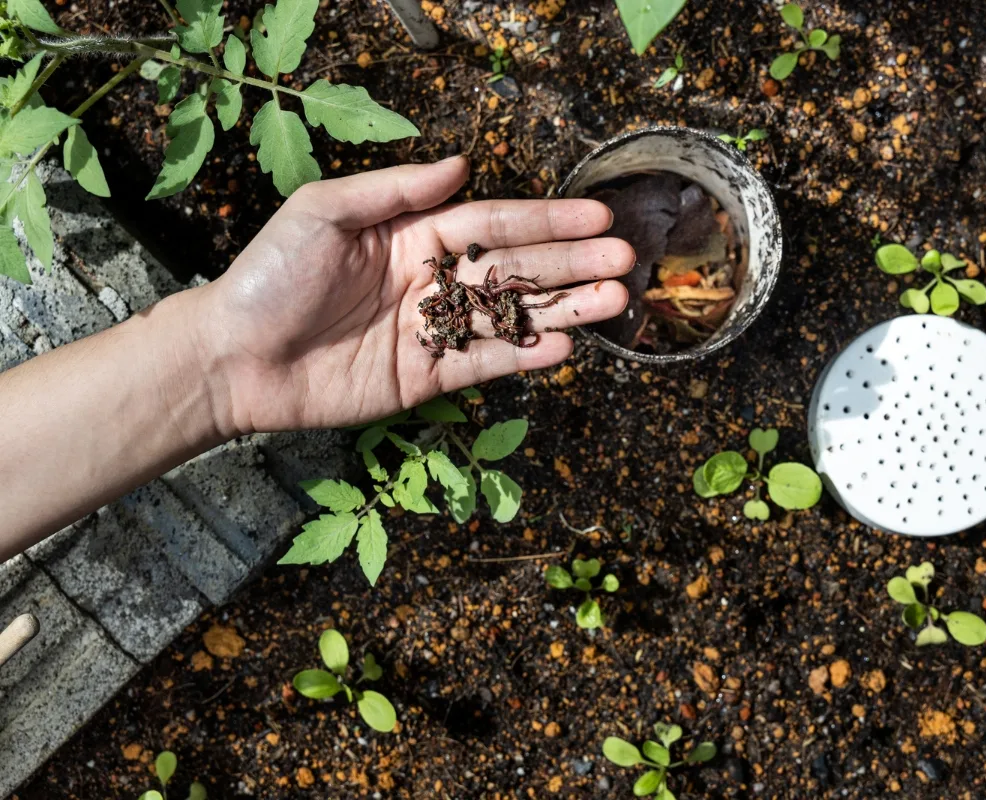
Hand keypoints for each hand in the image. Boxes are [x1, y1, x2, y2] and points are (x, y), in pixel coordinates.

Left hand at [194, 157, 633, 434]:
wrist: (231, 359)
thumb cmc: (269, 276)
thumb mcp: (324, 212)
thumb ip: (397, 192)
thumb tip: (461, 165)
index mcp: (414, 236)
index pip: (495, 223)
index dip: (547, 221)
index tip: (596, 218)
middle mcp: (432, 280)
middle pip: (517, 269)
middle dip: (572, 265)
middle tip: (625, 263)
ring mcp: (432, 330)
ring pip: (511, 318)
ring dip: (565, 310)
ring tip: (614, 303)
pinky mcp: (425, 378)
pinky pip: (483, 365)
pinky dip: (522, 358)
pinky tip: (562, 348)